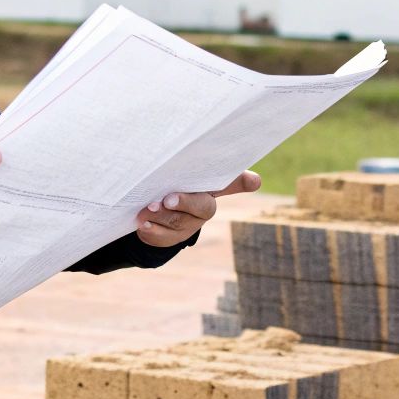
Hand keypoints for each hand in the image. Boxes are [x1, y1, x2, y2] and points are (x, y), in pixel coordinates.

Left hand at [136, 171, 262, 247]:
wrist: (152, 211)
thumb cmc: (172, 184)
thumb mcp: (180, 173)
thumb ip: (189, 163)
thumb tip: (219, 159)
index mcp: (210, 188)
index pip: (233, 182)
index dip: (244, 181)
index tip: (255, 179)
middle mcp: (204, 208)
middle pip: (202, 207)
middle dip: (185, 203)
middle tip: (168, 199)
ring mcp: (188, 226)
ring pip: (178, 223)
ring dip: (161, 216)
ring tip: (147, 209)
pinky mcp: (171, 239)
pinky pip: (163, 238)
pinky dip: (151, 231)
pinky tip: (143, 224)